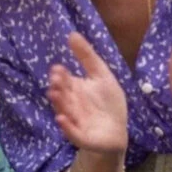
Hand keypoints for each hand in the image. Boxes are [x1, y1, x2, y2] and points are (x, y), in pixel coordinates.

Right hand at [47, 33, 127, 153]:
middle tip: (55, 80)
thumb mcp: (101, 75)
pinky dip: (67, 127)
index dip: (60, 75)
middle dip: (58, 88)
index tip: (57, 68)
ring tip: (54, 95)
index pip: (65, 80)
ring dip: (59, 104)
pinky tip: (62, 119)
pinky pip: (73, 133)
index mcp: (75, 89)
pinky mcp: (82, 137)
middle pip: (63, 95)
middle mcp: (72, 104)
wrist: (117, 132)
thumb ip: (87, 56)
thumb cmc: (108, 102)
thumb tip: (71, 33)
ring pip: (65, 111)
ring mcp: (75, 121)